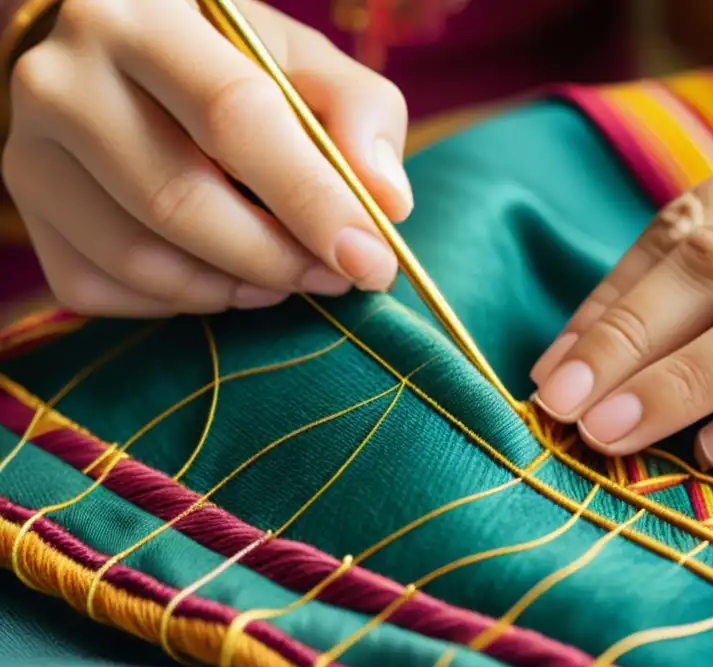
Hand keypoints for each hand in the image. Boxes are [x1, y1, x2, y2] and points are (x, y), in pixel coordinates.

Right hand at [2, 0, 411, 316]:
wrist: (110, 57)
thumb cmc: (220, 59)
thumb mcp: (295, 57)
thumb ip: (356, 111)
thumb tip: (386, 202)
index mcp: (140, 14)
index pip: (235, 118)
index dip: (312, 199)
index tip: (371, 258)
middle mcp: (62, 78)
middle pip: (180, 200)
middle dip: (279, 258)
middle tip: (337, 276)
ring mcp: (27, 150)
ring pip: (139, 258)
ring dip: (234, 288)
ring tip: (285, 276)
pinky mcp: (25, 211)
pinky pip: (102, 289)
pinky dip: (179, 302)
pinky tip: (222, 279)